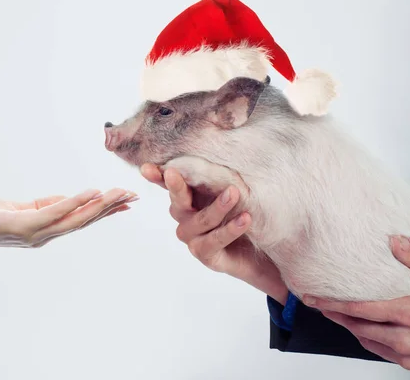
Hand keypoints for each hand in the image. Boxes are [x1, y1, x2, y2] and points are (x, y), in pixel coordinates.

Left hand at [0, 188, 136, 250]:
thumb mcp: (18, 209)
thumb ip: (44, 206)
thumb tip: (70, 199)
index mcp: (43, 231)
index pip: (80, 219)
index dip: (103, 210)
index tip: (125, 201)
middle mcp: (43, 236)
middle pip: (84, 220)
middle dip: (110, 208)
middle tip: (134, 195)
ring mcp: (35, 233)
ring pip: (76, 218)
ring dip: (101, 205)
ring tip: (121, 193)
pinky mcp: (23, 225)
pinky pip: (54, 212)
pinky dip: (75, 202)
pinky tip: (92, 193)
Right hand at [140, 163, 287, 303]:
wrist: (263, 253)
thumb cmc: (245, 214)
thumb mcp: (233, 192)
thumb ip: (218, 178)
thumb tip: (212, 153)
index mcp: (188, 197)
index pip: (169, 185)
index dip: (157, 176)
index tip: (146, 168)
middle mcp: (185, 217)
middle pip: (177, 201)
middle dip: (175, 186)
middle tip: (174, 173)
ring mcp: (192, 238)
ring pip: (199, 221)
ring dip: (217, 207)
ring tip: (234, 193)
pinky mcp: (205, 255)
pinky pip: (214, 240)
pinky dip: (230, 229)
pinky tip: (244, 219)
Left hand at [303, 235, 409, 369]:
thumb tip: (395, 240)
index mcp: (409, 313)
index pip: (360, 309)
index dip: (333, 304)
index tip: (314, 299)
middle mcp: (408, 337)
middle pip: (359, 327)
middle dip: (337, 315)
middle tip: (319, 304)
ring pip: (369, 341)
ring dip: (351, 328)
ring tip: (337, 314)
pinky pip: (383, 353)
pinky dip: (369, 340)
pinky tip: (364, 329)